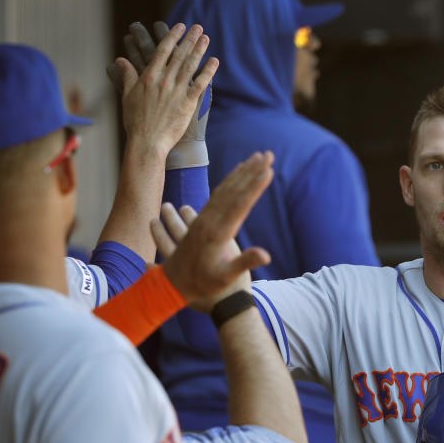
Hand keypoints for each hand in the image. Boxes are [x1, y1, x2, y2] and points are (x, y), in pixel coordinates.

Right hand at [110, 22, 216, 160]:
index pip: (163, 51)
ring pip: (191, 66)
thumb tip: (120, 60)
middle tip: (198, 27)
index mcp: (149, 77)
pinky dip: (208, 71)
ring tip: (206, 38)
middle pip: (179, 55)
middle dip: (189, 39)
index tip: (180, 26)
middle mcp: (164, 81)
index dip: (173, 36)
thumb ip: (127, 76)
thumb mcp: (127, 96)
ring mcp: (177, 92)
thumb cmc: (135, 121)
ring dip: (199, 50)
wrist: (147, 143)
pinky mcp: (188, 104)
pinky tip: (214, 61)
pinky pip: (201, 84)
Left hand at [152, 152, 273, 311]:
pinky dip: (228, 183)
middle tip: (268, 154)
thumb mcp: (226, 277)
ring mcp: (204, 220)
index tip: (268, 170)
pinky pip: (216, 196)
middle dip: (252, 171)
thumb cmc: (204, 287)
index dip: (255, 186)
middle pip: (233, 190)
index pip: (241, 203)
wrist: (175, 288)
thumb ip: (244, 262)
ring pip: (224, 189)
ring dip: (240, 172)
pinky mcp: (201, 221)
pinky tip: (236, 175)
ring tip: (255, 157)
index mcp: (218, 232)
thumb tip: (267, 255)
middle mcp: (210, 222)